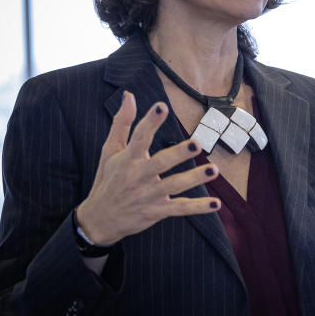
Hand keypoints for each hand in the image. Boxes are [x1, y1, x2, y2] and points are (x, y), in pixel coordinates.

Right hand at [76, 91, 219, 244]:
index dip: (150, 122)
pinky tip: (215, 204)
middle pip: (160, 163)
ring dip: (194, 178)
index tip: (161, 106)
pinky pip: (179, 208)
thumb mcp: (110, 151)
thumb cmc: (107, 180)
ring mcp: (148, 195)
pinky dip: (198, 208)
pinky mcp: (156, 211)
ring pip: (174, 185)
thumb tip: (129, 95)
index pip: (139, 138)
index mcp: (127, 159)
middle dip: (177, 154)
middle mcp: (138, 177)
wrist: (98, 220)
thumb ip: (122, 123)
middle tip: (196, 144)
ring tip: (213, 170)